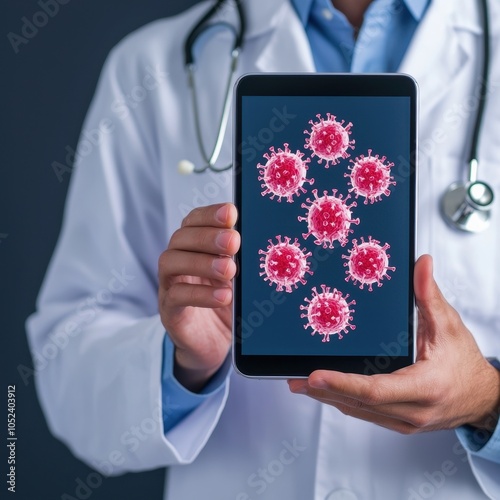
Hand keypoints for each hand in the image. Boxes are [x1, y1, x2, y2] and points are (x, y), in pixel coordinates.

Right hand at [158, 203, 239, 391]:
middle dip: (207, 236)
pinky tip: (223, 296)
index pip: (193, 221)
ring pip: (171, 263)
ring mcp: (169, 286)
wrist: (214, 344)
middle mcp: (178, 262)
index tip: (231, 213)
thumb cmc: (229, 303)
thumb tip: (261, 238)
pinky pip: (176, 297)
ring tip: (229, 269)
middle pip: (180, 238)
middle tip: (234, 241)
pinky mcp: (170, 312)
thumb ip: (242, 258)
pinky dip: (200, 294)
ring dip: (201, 262)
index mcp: (194, 247)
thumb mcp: (239, 278)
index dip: (210, 214)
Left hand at [288, 255, 499, 433]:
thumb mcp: (448, 325)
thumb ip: (429, 294)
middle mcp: (413, 410)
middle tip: (294, 377)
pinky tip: (327, 391)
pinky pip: (366, 414)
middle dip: (324, 390)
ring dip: (328, 397)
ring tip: (300, 383)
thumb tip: (420, 263)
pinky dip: (344, 401)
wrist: (483, 398)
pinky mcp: (399, 423)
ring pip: (359, 412)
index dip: (342, 383)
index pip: (375, 389)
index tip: (315, 375)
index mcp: (425, 387)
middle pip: (359, 403)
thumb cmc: (465, 363)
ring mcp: (405, 421)